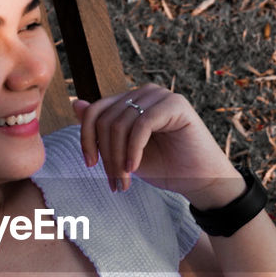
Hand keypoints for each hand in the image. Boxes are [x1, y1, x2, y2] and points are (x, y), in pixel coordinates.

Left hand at [73, 84, 240, 205]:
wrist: (200, 181)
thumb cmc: (165, 167)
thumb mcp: (124, 152)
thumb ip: (102, 131)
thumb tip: (75, 103)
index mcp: (132, 101)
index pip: (96, 111)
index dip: (86, 138)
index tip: (90, 165)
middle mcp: (145, 93)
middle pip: (106, 119)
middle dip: (106, 155)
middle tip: (114, 183)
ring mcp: (161, 95)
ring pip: (121, 123)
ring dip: (118, 158)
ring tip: (124, 182)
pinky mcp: (176, 104)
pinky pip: (142, 125)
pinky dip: (134, 150)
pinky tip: (134, 168)